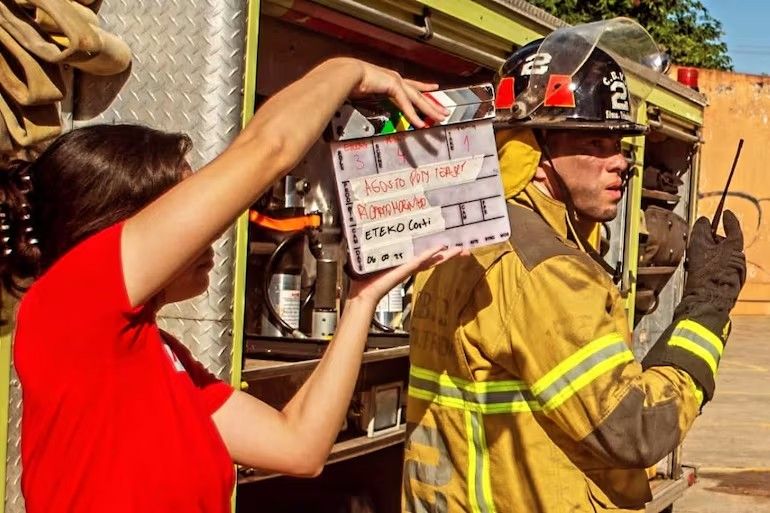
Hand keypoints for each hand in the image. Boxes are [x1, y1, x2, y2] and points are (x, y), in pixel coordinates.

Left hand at [347, 246, 464, 305]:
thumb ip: (375, 245)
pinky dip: (430, 255)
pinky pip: (418, 261)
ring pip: (430, 260)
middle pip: (432, 258)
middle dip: (448, 254)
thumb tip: (369, 228)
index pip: (423, 254)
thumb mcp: (372, 257)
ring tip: (460, 249)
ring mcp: (408, 268)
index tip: (448, 241)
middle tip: (463, 249)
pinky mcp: (403, 271)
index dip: (436, 249)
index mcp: (402, 262)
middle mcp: (408, 265)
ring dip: (445, 255)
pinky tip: (441, 249)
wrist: (362, 294)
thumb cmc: (364, 279)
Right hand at [349, 61, 448, 127]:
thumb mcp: (366, 90)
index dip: (424, 86)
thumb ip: (370, 94)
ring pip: (418, 99)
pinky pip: (406, 104)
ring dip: (430, 110)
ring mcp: (397, 82)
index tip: (435, 87)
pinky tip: (420, 124)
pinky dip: (413, 115)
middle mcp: (396, 79)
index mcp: (390, 79)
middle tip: (445, 112)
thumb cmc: (351, 81)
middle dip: (433, 104)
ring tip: (440, 118)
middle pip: (420, 94)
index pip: (412, 84)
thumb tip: (365, 99)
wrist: (346, 72)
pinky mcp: (394, 86)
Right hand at [680, 210, 745, 313]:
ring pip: (718, 256)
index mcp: (734, 247)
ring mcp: (733, 272)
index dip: (729, 219)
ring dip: (706, 254)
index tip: (725, 213)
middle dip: (711, 239)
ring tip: (692, 258)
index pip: (734, 228)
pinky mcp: (725, 282)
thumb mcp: (699, 247)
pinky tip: (695, 269)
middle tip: (698, 238)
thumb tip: (703, 221)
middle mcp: (737, 259)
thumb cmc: (707, 274)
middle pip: (724, 243)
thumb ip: (700, 231)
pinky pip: (716, 268)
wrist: (708, 301)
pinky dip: (707, 265)